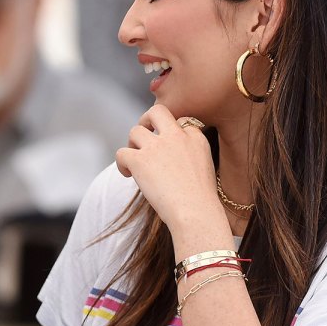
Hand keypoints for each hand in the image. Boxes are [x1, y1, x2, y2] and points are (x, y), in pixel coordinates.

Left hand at [115, 105, 221, 236]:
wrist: (196, 213)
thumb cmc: (201, 201)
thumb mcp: (205, 169)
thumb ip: (190, 156)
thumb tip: (170, 160)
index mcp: (196, 137)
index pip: (180, 122)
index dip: (170, 133)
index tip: (168, 148)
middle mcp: (176, 136)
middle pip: (157, 111)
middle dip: (146, 120)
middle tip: (143, 136)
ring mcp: (157, 147)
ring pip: (135, 131)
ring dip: (132, 145)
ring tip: (135, 163)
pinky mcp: (140, 160)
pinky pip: (121, 153)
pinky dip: (121, 163)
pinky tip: (128, 175)